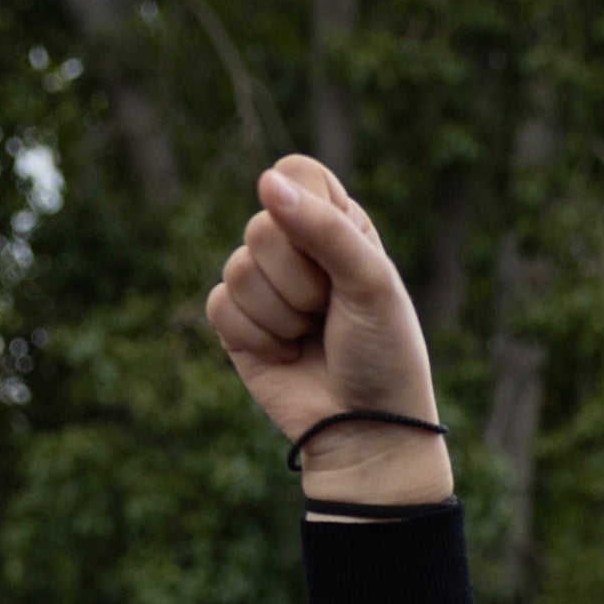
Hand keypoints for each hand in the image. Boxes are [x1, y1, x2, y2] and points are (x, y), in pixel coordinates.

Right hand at [201, 158, 452, 506]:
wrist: (366, 430)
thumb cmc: (383, 353)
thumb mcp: (370, 284)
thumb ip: (325, 229)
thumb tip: (266, 182)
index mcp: (335, 222)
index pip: (295, 173)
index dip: (307, 209)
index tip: (336, 253)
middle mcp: (294, 246)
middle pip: (261, 228)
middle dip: (300, 282)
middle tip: (329, 311)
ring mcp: (261, 284)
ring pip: (238, 270)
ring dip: (282, 316)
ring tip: (311, 337)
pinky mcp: (236, 323)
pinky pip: (220, 305)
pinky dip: (257, 338)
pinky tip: (287, 355)